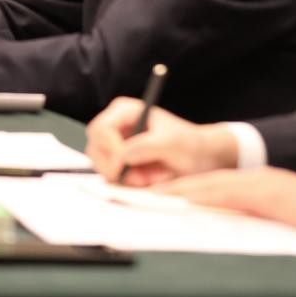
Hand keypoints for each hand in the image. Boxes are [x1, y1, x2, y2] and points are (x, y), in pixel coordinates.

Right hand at [84, 99, 237, 186]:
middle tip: (141, 180)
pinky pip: (112, 178)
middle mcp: (115, 127)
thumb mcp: (172, 142)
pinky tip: (149, 181)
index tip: (123, 168)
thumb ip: (146, 146)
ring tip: (152, 178)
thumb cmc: (189, 144)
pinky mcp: (118, 164)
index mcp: (124, 111)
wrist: (200, 158)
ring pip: (101, 166)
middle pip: (95, 149)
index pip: (101, 129)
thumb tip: (122, 156)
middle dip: (115, 168)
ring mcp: (114, 146)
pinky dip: (128, 184)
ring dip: (125, 178)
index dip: (109, 150)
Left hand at [156, 168, 295, 248]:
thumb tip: (217, 228)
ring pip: (207, 186)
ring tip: (153, 199)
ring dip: (179, 192)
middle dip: (168, 189)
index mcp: (244, 185)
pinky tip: (188, 203)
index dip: (176, 190)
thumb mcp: (268, 214)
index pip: (203, 187)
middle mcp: (244, 180)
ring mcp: (252, 184)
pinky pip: (227, 196)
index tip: (151, 198)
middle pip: (198, 183)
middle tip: (140, 196)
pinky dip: (205, 198)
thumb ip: (244, 216)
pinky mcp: (262, 194)